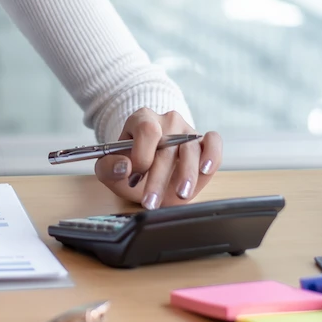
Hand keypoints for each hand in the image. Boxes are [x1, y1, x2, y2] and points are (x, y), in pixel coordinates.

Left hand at [93, 109, 222, 210]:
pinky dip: (212, 154)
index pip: (147, 129)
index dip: (142, 154)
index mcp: (142, 120)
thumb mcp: (111, 169)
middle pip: (168, 145)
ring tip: (180, 194)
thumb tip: (123, 167)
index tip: (135, 176)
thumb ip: (108, 167)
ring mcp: (188, 131)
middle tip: (151, 201)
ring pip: (191, 148)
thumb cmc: (131, 169)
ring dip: (187, 174)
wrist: (149, 173)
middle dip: (159, 177)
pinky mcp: (204, 142)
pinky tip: (205, 170)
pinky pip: (213, 142)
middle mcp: (167, 121)